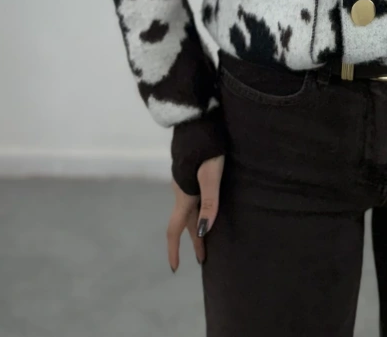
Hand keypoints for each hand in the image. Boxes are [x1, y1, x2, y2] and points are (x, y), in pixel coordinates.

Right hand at [166, 154, 224, 268]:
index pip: (174, 229)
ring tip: (207, 235)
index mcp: (184, 194)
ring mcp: (183, 179)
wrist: (196, 117)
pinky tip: (205, 206)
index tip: (176, 268)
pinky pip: (190, 197)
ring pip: (188, 209)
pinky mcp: (188, 169)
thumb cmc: (208, 145)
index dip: (174, 250)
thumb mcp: (212, 173)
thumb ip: (209, 201)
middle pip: (184, 222)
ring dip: (195, 225)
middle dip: (193, 241)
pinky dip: (196, 210)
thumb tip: (203, 231)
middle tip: (203, 258)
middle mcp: (180, 189)